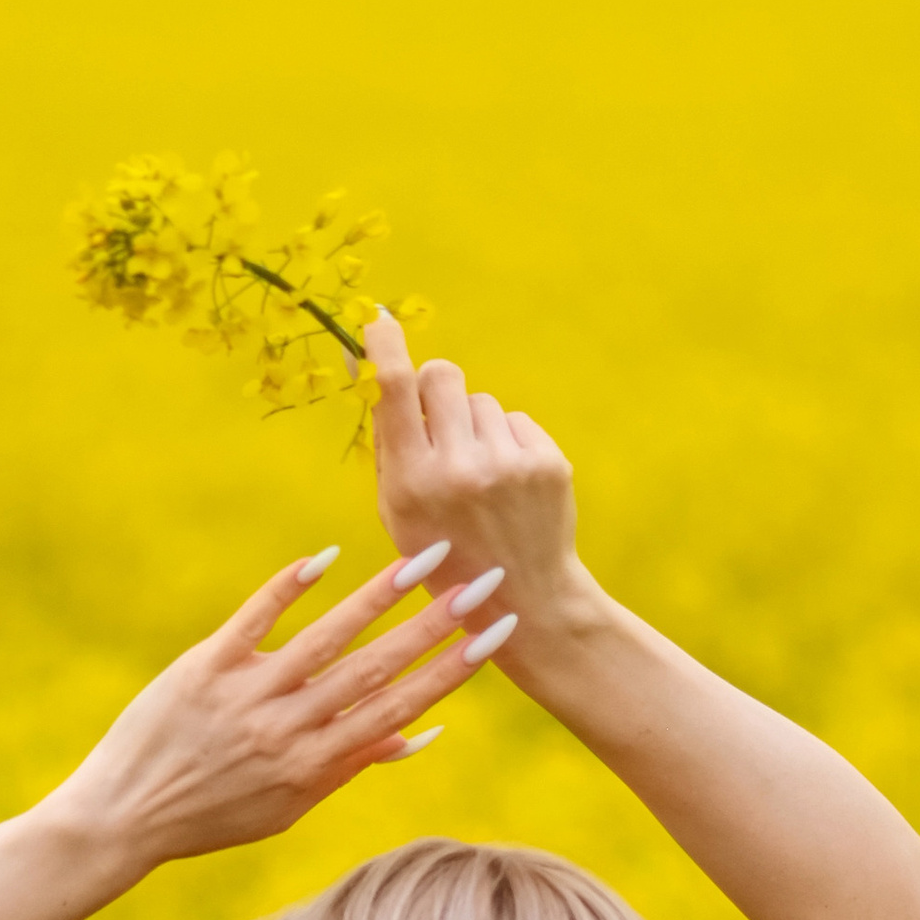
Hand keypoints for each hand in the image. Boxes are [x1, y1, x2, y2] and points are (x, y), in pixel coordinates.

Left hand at [40, 545, 506, 875]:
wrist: (124, 817)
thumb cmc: (212, 815)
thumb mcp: (289, 807)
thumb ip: (350, 766)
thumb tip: (417, 734)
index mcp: (314, 765)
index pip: (399, 709)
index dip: (452, 671)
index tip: (496, 635)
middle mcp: (288, 729)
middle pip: (375, 669)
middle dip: (435, 625)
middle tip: (484, 583)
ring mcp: (247, 695)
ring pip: (326, 639)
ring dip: (379, 596)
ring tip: (424, 559)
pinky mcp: (204, 668)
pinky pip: (254, 620)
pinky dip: (290, 587)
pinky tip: (328, 557)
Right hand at [366, 311, 584, 641]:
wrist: (525, 601)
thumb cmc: (446, 558)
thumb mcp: (399, 514)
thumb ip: (388, 445)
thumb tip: (372, 369)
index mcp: (413, 483)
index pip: (393, 390)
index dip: (383, 346)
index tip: (378, 318)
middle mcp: (459, 469)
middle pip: (441, 375)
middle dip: (436, 391)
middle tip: (439, 428)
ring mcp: (508, 465)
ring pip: (481, 401)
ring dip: (475, 427)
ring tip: (481, 479)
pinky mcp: (547, 463)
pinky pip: (515, 422)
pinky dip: (508, 445)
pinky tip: (510, 486)